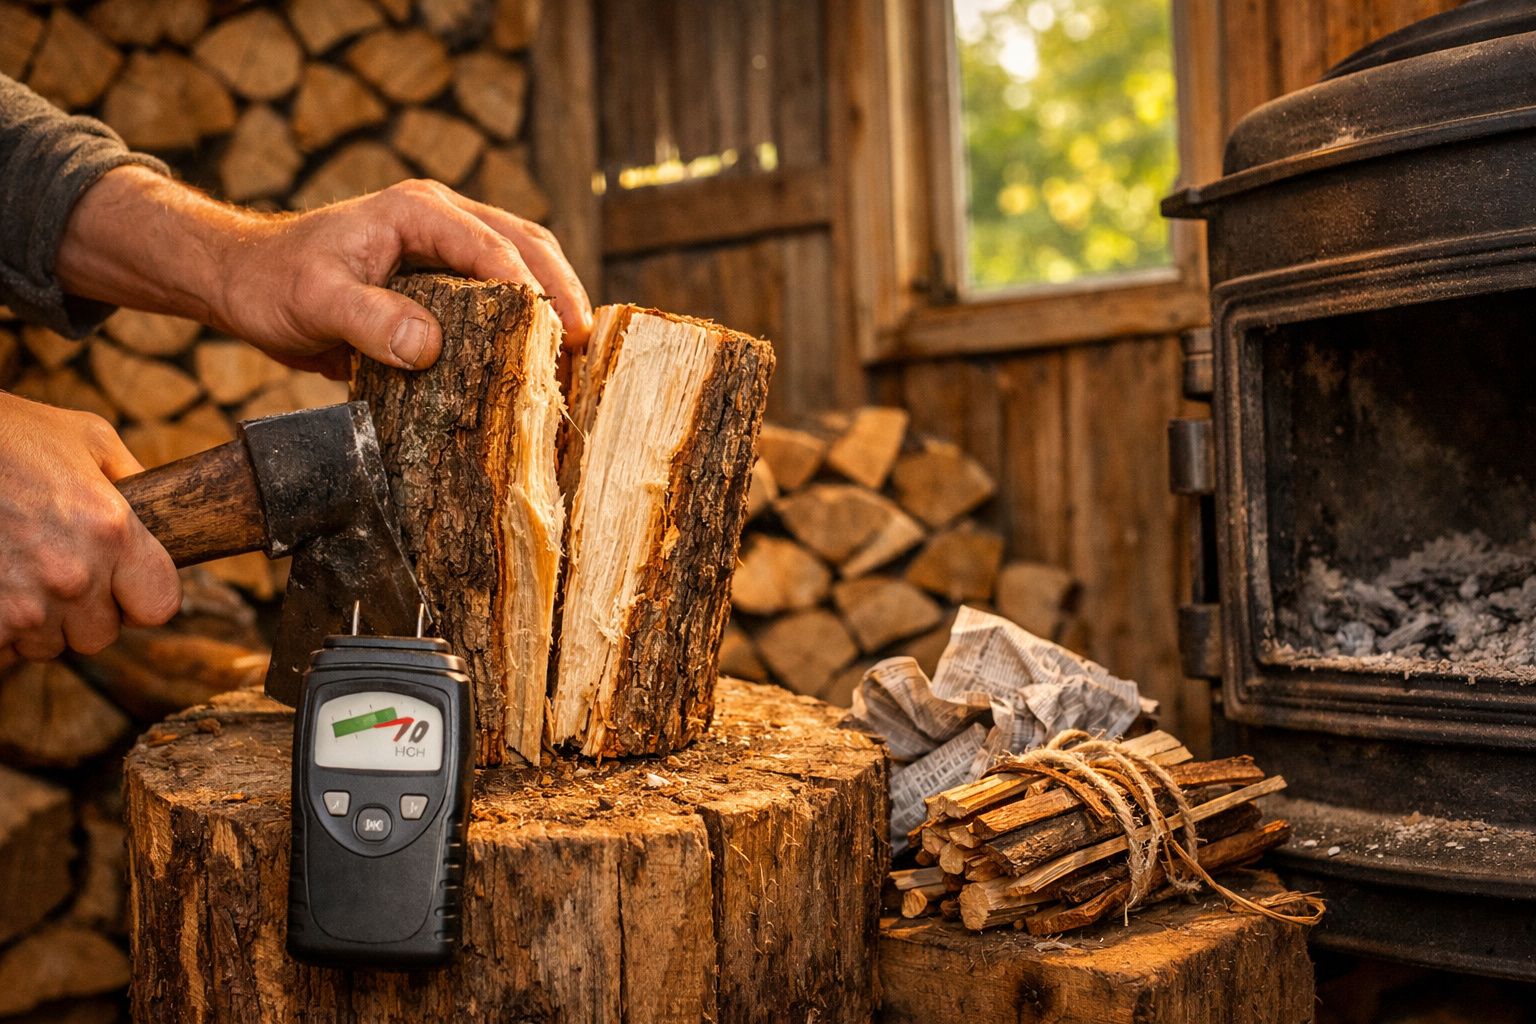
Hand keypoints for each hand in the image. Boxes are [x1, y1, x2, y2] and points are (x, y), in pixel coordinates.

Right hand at [0, 394, 180, 662]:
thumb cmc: (8, 434)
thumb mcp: (88, 437)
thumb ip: (132, 479)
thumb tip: (163, 511)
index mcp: (112, 531)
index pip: (159, 606)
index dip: (143, 597)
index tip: (125, 584)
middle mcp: (73, 575)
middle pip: (102, 634)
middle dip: (86, 610)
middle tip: (59, 570)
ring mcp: (23, 604)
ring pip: (49, 644)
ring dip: (40, 619)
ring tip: (20, 571)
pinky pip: (5, 646)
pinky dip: (1, 626)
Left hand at [56, 168, 592, 378]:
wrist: (247, 281)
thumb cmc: (275, 283)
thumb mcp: (315, 302)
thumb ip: (371, 320)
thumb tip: (431, 346)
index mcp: (418, 211)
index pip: (494, 244)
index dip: (533, 287)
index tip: (556, 332)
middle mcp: (442, 219)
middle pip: (528, 245)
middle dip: (562, 292)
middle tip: (582, 344)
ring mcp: (447, 246)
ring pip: (523, 263)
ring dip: (553, 302)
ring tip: (574, 354)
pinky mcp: (444, 277)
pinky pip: (500, 290)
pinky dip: (526, 318)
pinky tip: (539, 356)